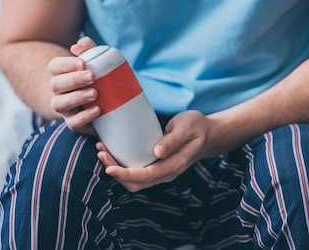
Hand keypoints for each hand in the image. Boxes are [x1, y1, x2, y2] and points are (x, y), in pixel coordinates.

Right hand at [47, 37, 99, 134]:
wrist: (102, 103)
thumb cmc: (96, 78)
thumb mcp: (94, 61)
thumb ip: (89, 49)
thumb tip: (79, 45)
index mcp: (60, 74)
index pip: (55, 66)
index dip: (66, 64)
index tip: (83, 63)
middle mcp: (58, 91)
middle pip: (56, 84)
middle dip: (74, 80)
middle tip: (92, 76)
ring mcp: (64, 108)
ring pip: (60, 104)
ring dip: (76, 98)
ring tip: (94, 94)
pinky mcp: (73, 123)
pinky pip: (73, 123)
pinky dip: (84, 117)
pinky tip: (97, 110)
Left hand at [96, 110, 211, 191]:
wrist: (207, 134)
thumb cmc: (196, 127)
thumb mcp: (187, 127)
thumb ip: (173, 140)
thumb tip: (157, 152)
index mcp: (174, 165)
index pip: (146, 176)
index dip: (126, 174)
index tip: (109, 167)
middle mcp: (166, 173)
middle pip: (136, 183)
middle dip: (116, 172)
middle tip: (101, 153)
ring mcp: (161, 172)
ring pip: (134, 180)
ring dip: (116, 169)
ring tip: (102, 151)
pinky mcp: (156, 167)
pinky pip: (136, 172)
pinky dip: (122, 165)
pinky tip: (113, 152)